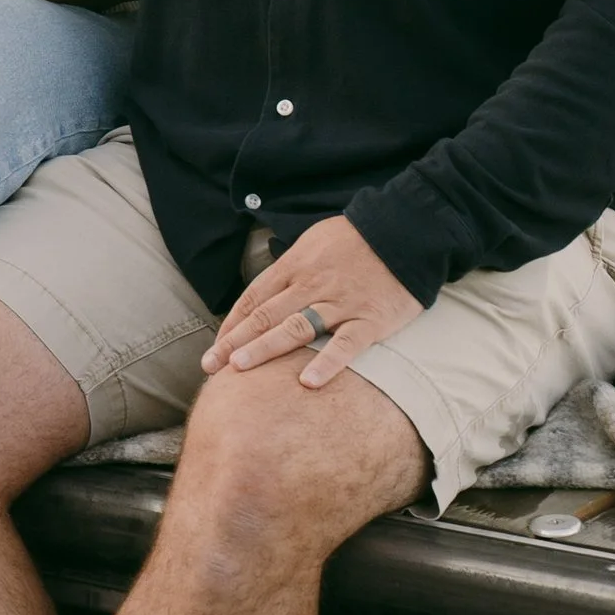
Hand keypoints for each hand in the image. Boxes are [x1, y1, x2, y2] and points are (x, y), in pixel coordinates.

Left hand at [202, 216, 419, 389]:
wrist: (404, 231)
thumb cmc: (355, 240)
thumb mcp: (313, 243)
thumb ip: (290, 270)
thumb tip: (267, 295)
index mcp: (295, 266)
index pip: (254, 298)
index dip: (232, 324)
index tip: (215, 347)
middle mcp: (311, 285)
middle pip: (266, 315)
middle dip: (235, 342)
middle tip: (210, 366)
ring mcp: (340, 303)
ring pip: (296, 328)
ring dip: (266, 348)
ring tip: (240, 368)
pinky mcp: (370, 319)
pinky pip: (346, 344)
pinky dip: (327, 363)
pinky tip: (308, 383)